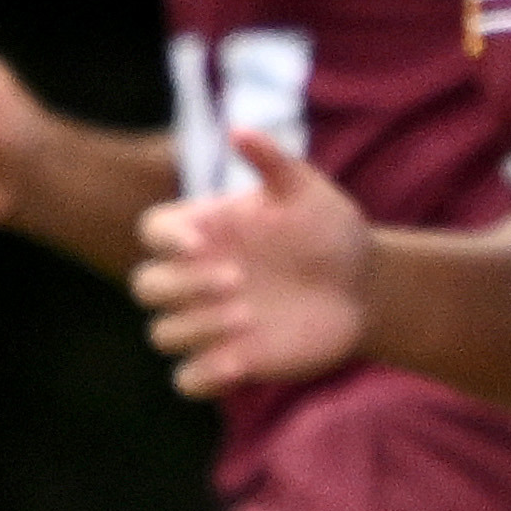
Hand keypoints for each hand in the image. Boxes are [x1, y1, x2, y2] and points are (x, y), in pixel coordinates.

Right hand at [132, 129, 366, 399]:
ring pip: (163, 334)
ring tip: (249, 318)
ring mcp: (207, 322)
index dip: (166, 239)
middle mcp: (194, 277)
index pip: (153, 232)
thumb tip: (237, 130)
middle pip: (146, 286)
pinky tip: (242, 365)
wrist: (364, 287)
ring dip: (194, 329)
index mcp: (202, 232)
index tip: (202, 243)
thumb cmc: (330, 232)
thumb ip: (273, 162)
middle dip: (180, 287)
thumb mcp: (308, 192)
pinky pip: (188, 380)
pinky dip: (204, 376)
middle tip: (238, 282)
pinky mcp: (228, 362)